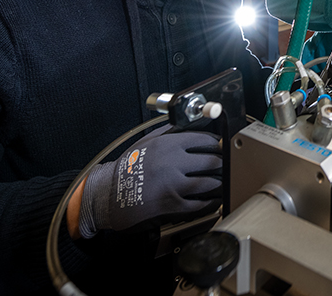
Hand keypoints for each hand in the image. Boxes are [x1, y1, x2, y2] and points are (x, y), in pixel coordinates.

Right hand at [77, 124, 221, 237]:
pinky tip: (214, 199)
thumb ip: (168, 132)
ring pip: (209, 183)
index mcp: (168, 145)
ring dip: (220, 182)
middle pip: (211, 161)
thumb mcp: (145, 142)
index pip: (204, 140)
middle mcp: (173, 164)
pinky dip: (211, 201)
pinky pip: (200, 204)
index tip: (221, 146)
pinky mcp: (173, 206)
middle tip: (225, 164)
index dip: (217, 143)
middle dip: (221, 162)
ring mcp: (174, 186)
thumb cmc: (125, 169)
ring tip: (223, 180)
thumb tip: (188, 125)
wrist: (106, 195)